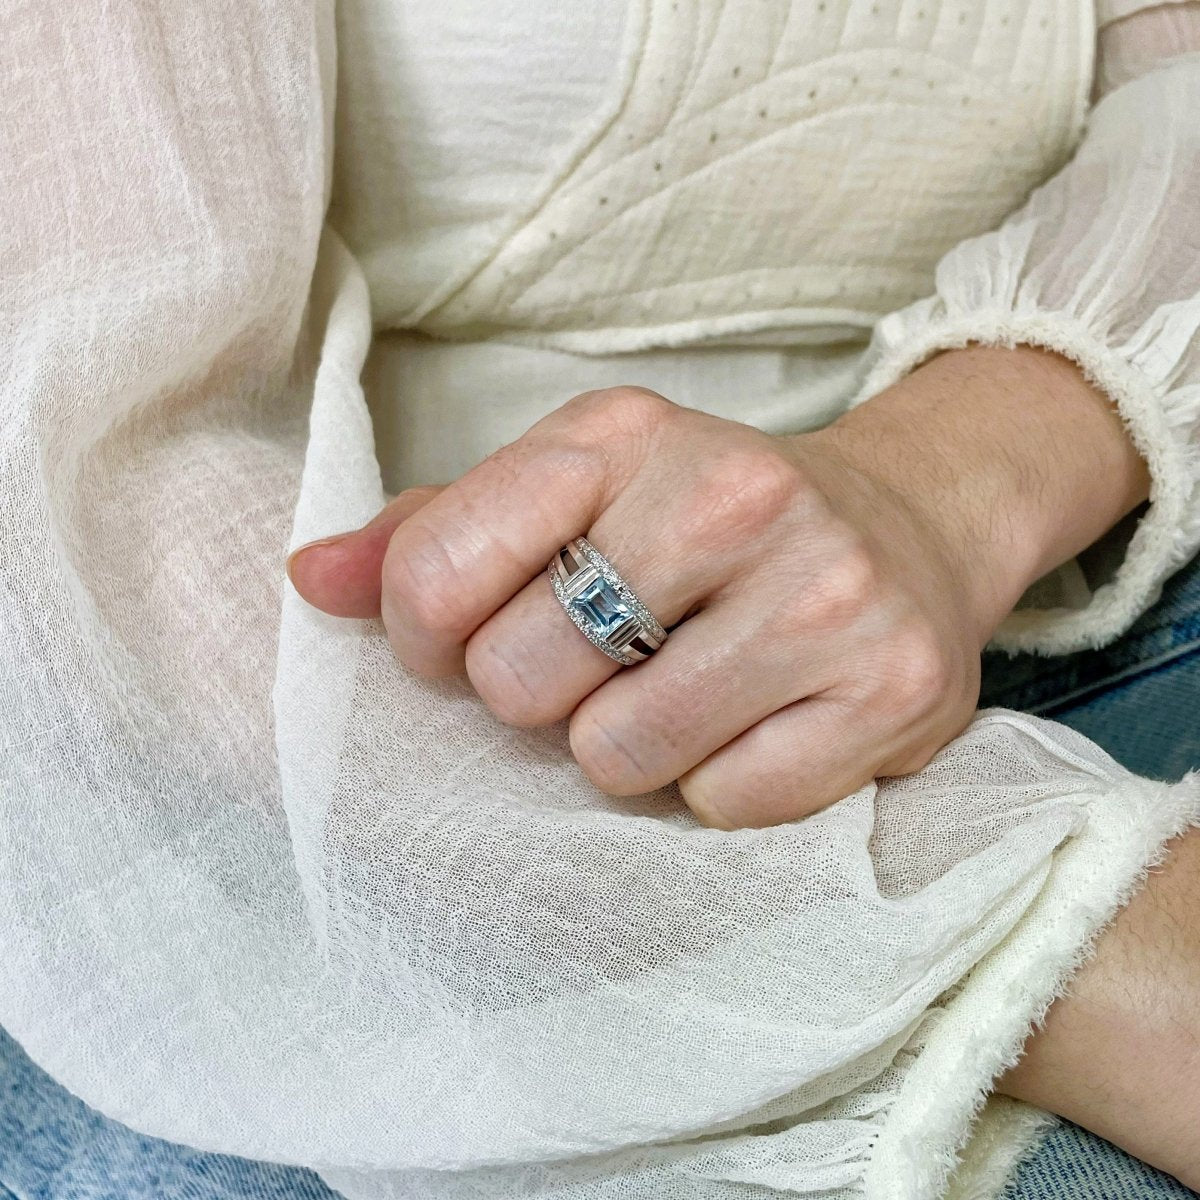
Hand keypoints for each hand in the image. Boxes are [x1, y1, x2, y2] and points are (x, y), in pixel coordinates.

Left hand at [287, 346, 1148, 827]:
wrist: (908, 532)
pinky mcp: (892, 689)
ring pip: (618, 757)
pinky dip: (719, 785)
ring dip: (630, 748)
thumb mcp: (579, 492)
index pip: (438, 565)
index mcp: (623, 432)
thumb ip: (440, 531)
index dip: (424, 636)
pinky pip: (724, 805)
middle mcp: (732, 494)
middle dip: (540, 698)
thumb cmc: (709, 526)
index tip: (466, 640)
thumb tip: (311, 578)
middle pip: (520, 679)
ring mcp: (824, 592)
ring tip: (682, 694)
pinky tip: (759, 723)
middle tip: (603, 668)